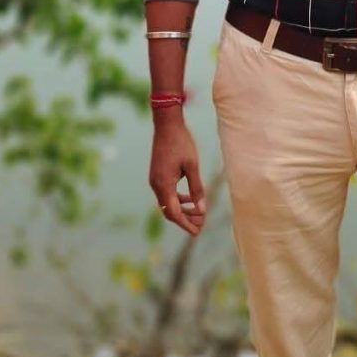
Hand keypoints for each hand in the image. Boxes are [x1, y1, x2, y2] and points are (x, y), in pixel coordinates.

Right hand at [149, 118, 206, 236]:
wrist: (167, 125)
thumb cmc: (181, 143)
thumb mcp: (192, 166)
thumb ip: (196, 188)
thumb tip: (202, 209)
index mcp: (164, 185)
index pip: (174, 213)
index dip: (186, 224)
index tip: (197, 232)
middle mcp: (156, 185)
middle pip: (169, 211)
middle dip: (185, 219)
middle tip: (201, 222)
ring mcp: (155, 180)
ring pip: (168, 203)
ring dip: (182, 209)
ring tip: (198, 211)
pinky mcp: (157, 176)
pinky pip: (167, 194)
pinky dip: (178, 199)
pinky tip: (190, 197)